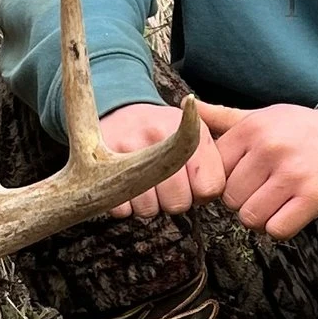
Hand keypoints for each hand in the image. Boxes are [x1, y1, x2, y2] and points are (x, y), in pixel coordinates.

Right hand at [99, 99, 225, 219]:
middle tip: (166, 182)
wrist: (121, 109)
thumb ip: (217, 160)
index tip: (193, 181)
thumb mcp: (198, 130)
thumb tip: (218, 193)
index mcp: (187, 131)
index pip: (208, 188)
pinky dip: (125, 203)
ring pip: (149, 209)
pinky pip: (122, 209)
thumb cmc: (166, 129)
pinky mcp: (100, 165)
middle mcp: (159, 138)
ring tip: (145, 180)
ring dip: (149, 202)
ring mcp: (127, 151)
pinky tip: (127, 184)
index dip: (201, 192)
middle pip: (178, 203)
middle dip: (174, 199)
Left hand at [196, 103, 317, 237]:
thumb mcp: (263, 117)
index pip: (213, 173)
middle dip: (244, 202)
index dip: (226, 182)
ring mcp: (292, 173)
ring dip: (262, 218)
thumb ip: (223, 117)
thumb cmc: (301, 131)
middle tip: (266, 191)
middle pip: (230, 199)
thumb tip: (184, 105)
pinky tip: (291, 212)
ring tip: (278, 202)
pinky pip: (277, 230)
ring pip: (250, 218)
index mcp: (252, 129)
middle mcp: (269, 148)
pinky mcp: (313, 196)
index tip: (245, 178)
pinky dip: (281, 228)